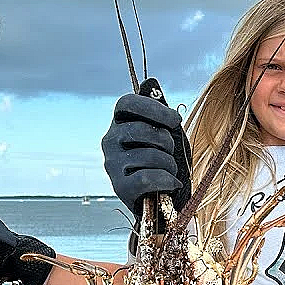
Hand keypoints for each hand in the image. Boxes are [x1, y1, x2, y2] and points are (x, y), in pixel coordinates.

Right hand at [102, 93, 192, 215]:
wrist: (162, 201)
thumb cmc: (164, 163)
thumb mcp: (166, 135)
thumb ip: (160, 114)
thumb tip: (150, 83)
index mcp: (120, 123)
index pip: (127, 103)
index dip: (153, 108)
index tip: (174, 120)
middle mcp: (110, 141)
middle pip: (142, 129)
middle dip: (166, 142)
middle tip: (171, 153)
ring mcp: (112, 164)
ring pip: (150, 155)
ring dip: (170, 165)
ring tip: (170, 172)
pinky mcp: (119, 187)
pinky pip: (148, 177)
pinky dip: (167, 180)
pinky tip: (172, 184)